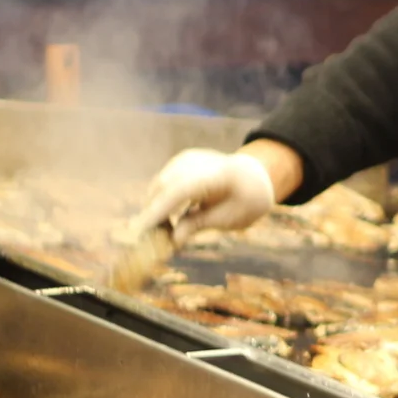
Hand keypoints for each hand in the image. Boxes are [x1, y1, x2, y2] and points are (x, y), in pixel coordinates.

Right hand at [131, 147, 280, 241]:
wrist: (255, 177)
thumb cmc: (245, 202)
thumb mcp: (230, 219)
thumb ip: (200, 224)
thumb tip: (173, 240)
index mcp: (222, 175)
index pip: (182, 190)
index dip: (160, 209)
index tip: (142, 229)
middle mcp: (201, 160)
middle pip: (166, 185)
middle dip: (153, 212)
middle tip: (151, 240)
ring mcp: (189, 158)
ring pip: (160, 184)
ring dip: (155, 207)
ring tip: (162, 232)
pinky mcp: (181, 161)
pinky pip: (163, 182)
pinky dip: (160, 200)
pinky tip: (165, 220)